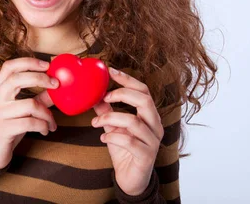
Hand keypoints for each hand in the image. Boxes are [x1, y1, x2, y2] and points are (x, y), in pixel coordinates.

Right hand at [0, 58, 58, 169]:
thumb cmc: (7, 128)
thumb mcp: (21, 111)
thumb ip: (38, 99)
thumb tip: (57, 89)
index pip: (9, 67)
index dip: (28, 62)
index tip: (47, 64)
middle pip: (17, 79)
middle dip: (40, 79)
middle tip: (56, 85)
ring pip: (30, 104)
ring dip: (47, 114)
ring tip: (52, 123)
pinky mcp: (3, 130)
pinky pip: (30, 123)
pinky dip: (43, 126)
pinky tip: (45, 130)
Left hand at [91, 67, 163, 195]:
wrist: (130, 178)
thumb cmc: (124, 150)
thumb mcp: (113, 127)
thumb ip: (107, 111)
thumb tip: (94, 95)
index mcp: (149, 115)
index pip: (143, 91)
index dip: (127, 79)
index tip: (110, 71)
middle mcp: (155, 126)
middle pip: (144, 101)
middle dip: (122, 95)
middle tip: (104, 97)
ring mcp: (153, 141)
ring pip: (133, 121)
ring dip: (110, 118)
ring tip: (95, 122)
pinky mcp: (146, 156)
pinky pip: (129, 141)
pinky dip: (112, 137)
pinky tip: (103, 137)